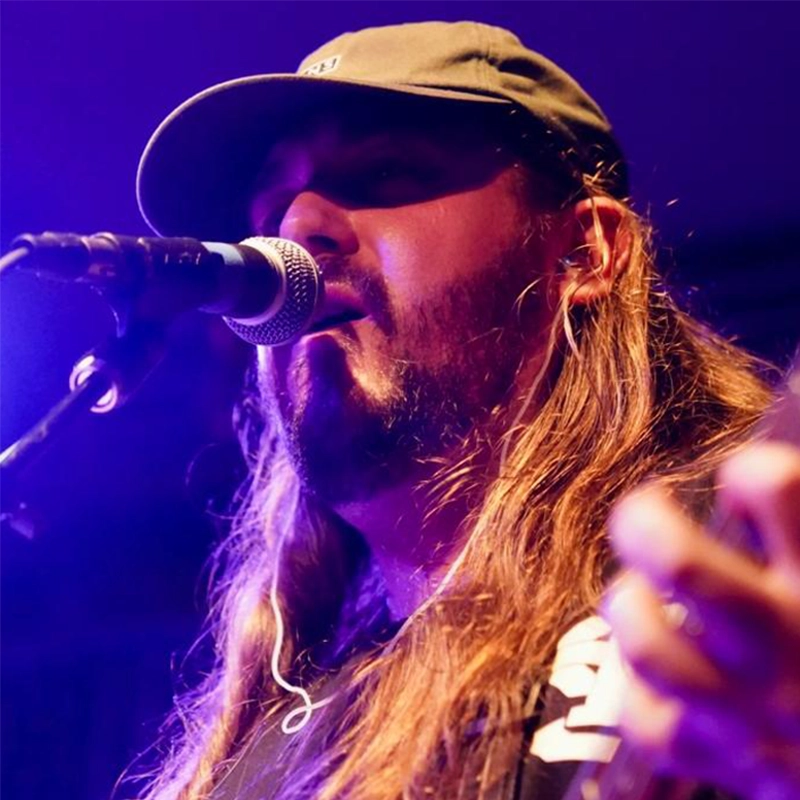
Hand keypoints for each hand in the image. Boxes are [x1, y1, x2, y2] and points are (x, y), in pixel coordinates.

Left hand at [603, 442, 799, 799]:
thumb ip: (794, 540)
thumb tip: (755, 483)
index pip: (775, 488)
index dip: (749, 470)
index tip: (744, 485)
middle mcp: (793, 643)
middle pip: (683, 564)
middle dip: (643, 523)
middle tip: (643, 512)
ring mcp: (756, 710)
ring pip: (651, 647)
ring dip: (630, 608)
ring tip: (641, 596)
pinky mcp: (730, 762)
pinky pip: (651, 725)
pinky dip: (638, 695)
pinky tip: (657, 678)